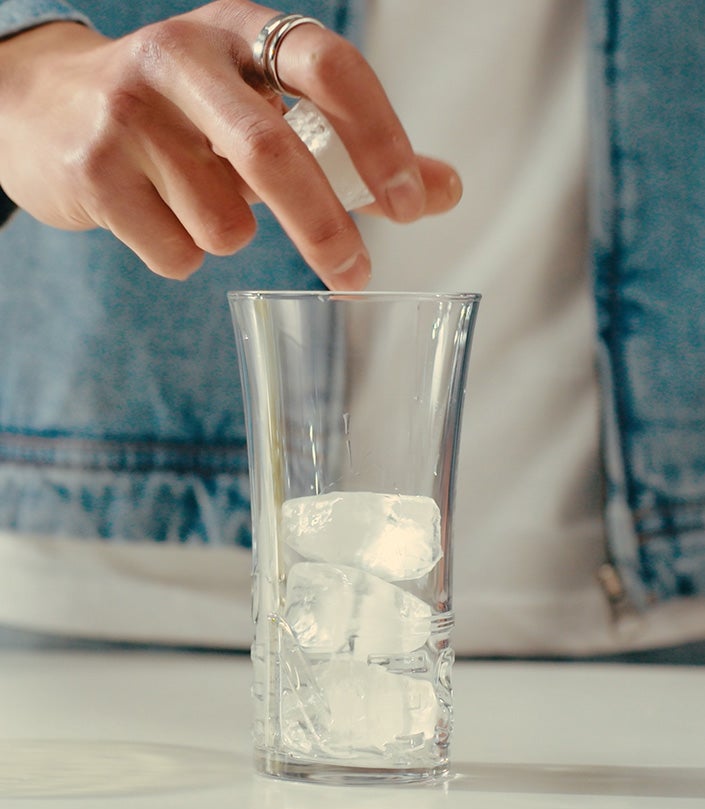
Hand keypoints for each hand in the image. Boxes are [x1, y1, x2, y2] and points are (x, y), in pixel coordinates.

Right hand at [0, 1, 460, 286]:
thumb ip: (354, 153)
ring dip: (232, 237)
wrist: (49, 112)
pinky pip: (178, 254)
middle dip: (324, 229)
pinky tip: (158, 219)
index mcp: (242, 31)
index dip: (379, 139)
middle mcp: (183, 56)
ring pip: (224, 223)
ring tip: (199, 204)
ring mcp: (129, 111)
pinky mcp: (93, 171)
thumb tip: (446, 190)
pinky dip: (185, 257)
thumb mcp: (264, 112)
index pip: (330, 67)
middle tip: (355, 274)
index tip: (409, 206)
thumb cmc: (184, 118)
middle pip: (273, 153)